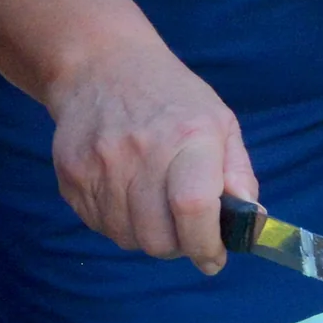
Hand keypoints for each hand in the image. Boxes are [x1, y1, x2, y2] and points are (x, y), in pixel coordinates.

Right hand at [45, 40, 252, 272]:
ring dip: (146, 235)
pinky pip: (99, 227)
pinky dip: (118, 223)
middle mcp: (140, 151)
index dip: (206, 245)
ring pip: (127, 239)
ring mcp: (99, 166)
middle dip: (178, 245)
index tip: (213, 257)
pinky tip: (125, 194)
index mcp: (188, 136)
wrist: (100, 66)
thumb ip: (238, 173)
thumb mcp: (218, 121)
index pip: (193, 207)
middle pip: (158, 238)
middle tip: (183, 229)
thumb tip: (251, 221)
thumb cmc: (170, 96)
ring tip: (153, 205)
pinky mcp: (71, 176)